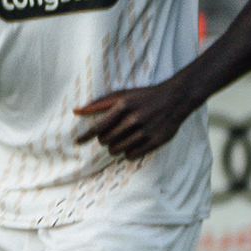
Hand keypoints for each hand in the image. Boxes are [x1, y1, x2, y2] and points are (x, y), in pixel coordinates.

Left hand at [72, 81, 196, 158]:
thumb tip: (76, 111)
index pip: (98, 126)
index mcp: (123, 105)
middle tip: (107, 138)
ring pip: (118, 149)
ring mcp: (147, 130)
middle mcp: (134, 118)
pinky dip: (127, 154)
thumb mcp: (122, 95)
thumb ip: (99, 104)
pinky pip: (133, 155)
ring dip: (114, 149)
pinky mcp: (157, 140)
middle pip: (107, 140)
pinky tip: (129, 148)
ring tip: (117, 143)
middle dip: (103, 141)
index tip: (77, 142)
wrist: (175, 99)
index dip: (85, 136)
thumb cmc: (143, 97)